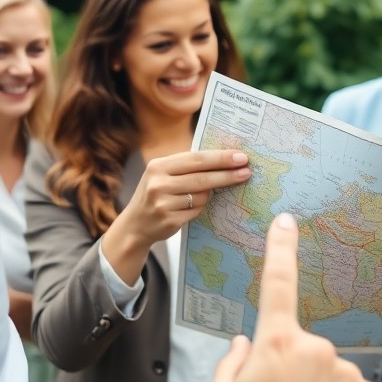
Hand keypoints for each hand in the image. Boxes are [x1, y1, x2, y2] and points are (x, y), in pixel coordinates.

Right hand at [117, 149, 249, 246]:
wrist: (135, 224)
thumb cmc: (156, 194)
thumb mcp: (163, 174)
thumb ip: (186, 166)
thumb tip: (224, 158)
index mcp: (158, 166)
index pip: (196, 158)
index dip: (220, 158)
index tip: (241, 157)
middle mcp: (158, 183)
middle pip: (202, 177)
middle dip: (227, 174)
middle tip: (247, 171)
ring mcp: (163, 203)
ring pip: (201, 196)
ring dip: (209, 195)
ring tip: (201, 194)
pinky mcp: (169, 220)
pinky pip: (196, 211)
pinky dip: (199, 208)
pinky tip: (189, 208)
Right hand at [207, 213, 381, 381]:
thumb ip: (234, 361)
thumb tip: (247, 344)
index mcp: (277, 344)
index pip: (278, 284)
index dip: (282, 249)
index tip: (287, 220)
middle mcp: (319, 352)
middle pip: (310, 354)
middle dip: (300, 376)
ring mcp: (351, 378)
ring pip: (337, 380)